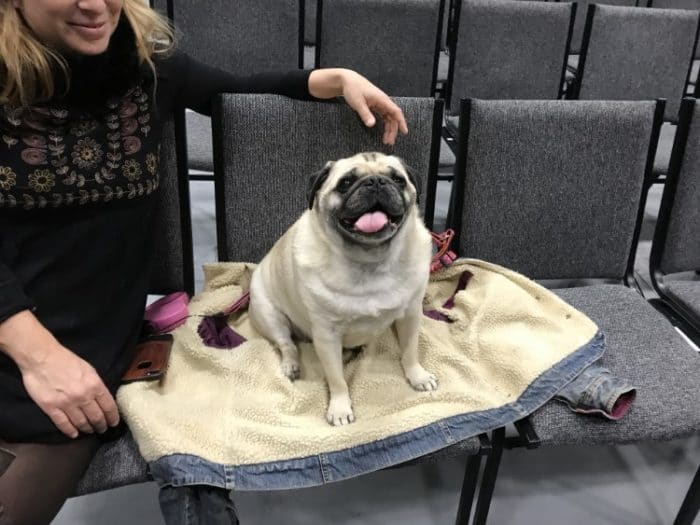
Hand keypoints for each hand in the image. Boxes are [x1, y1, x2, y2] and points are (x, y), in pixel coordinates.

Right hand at [0, 311, 119, 437]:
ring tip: (90, 430)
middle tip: (102, 429)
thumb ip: (96, 385)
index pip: (109, 406)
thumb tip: (103, 399)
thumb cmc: (66, 360)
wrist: (42, 358)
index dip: (113, 417)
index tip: (114, 423)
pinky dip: (70, 431)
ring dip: (87, 429)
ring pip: (81, 422)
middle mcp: (83, 396)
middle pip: (96, 417)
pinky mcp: (51, 408)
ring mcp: (66, 403)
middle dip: (101, 425)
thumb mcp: (89, 370)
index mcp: (95, 385)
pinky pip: (63, 424)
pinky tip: (74, 434)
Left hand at [308, 69, 408, 144]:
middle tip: (389, 142)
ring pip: (389, 118)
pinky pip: (384, 116)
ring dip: (389, 129)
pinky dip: (385, 125)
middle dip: (393, 130)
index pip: (396, 112)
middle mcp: (384, 101)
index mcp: (382, 99)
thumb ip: (365, 114)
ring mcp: (380, 103)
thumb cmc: (353, 89)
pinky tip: (384, 132)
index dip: (401, 122)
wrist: (348, 80)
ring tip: (386, 140)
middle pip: (393, 117)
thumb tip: (372, 125)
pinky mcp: (376, 105)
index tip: (404, 132)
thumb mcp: (358, 103)